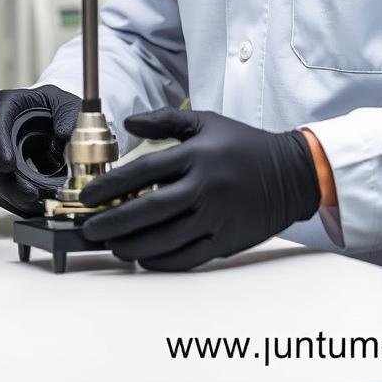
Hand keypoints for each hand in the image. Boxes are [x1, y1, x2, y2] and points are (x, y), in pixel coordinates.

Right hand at [0, 85, 81, 216]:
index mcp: (9, 103)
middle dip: (4, 179)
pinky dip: (6, 198)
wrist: (53, 119)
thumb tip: (64, 134)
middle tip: (28, 195)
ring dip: (6, 192)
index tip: (8, 165)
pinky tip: (24, 206)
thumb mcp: (67, 105)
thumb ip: (68, 116)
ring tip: (31, 204)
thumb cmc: (56, 107)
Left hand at [80, 108, 319, 269]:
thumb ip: (165, 120)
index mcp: (197, 155)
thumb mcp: (206, 122)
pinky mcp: (226, 241)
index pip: (143, 171)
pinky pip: (186, 257)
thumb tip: (129, 123)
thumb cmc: (244, 145)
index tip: (89, 196)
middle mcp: (205, 187)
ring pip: (164, 238)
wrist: (291, 174)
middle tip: (90, 228)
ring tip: (111, 245)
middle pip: (149, 209)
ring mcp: (216, 217)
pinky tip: (142, 258)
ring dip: (131, 244)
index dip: (111, 186)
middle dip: (113, 221)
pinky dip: (160, 260)